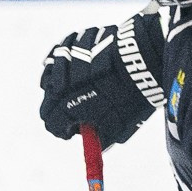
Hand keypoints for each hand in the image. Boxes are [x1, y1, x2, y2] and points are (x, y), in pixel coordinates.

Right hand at [38, 24, 158, 144]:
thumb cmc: (132, 93)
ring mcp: (63, 64)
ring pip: (49, 78)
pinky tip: (73, 63)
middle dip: (57, 109)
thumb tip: (98, 147)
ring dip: (58, 84)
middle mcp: (60, 85)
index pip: (52, 125)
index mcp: (68, 107)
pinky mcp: (71, 43)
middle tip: (72, 110)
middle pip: (47, 103)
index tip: (74, 130)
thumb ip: (104, 138)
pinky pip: (57, 55)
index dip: (63, 130)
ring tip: (75, 84)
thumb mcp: (120, 124)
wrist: (143, 56)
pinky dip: (63, 61)